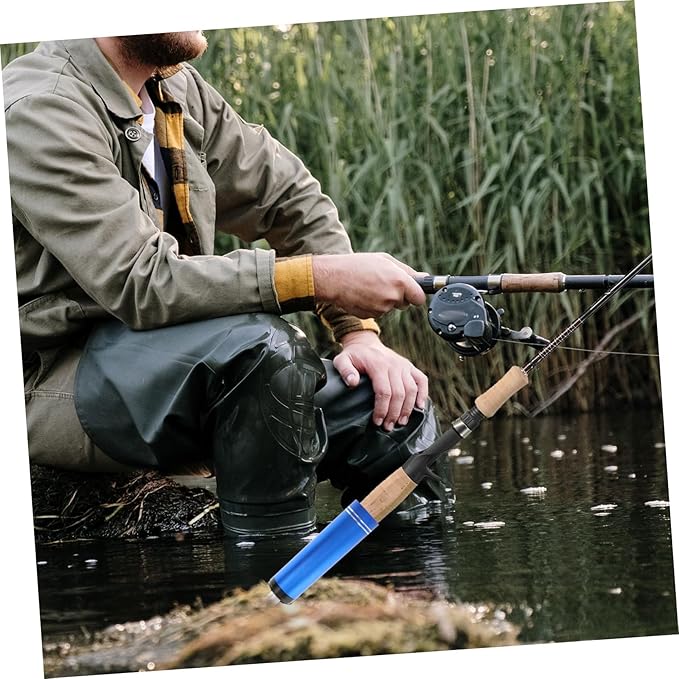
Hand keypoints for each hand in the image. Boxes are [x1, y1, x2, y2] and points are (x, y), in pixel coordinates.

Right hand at [312, 252, 426, 317]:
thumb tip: (424, 278)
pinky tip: (363, 294)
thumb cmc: (358, 265)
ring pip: (390, 308)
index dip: (415, 295)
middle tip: (383, 283)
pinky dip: (373, 305)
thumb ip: (407, 271)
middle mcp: (392, 297)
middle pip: (404, 303)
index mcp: (400, 282)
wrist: (334, 278)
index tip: (412, 292)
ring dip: (384, 300)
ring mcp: (381, 309)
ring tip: (369, 286)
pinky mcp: (371, 316)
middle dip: (398, 296)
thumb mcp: (385, 260)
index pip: (419, 298)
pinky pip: (378, 312)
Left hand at [333, 330, 427, 430]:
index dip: (382, 409)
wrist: (365, 343)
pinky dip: (423, 394)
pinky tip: (419, 407)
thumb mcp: (342, 360)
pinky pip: (422, 380)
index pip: (384, 391)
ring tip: (401, 422)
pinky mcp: (410, 367)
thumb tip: (352, 383)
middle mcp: (394, 365)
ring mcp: (404, 365)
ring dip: (407, 409)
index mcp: (378, 364)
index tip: (377, 421)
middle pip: (399, 394)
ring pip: (412, 390)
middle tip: (388, 426)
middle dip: (394, 413)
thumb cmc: (354, 355)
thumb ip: (345, 370)